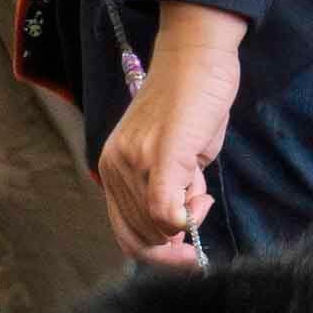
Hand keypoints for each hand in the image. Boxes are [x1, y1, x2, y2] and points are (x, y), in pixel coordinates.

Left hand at [95, 10, 244, 264]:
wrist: (197, 56)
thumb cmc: (189, 103)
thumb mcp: (170, 155)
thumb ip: (165, 190)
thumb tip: (175, 230)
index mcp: (112, 168)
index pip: (126, 234)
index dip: (158, 256)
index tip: (188, 255)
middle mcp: (115, 166)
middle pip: (143, 237)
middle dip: (177, 238)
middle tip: (199, 206)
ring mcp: (135, 160)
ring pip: (158, 227)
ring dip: (188, 219)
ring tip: (199, 184)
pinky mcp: (162, 154)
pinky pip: (165, 210)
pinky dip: (184, 218)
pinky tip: (200, 198)